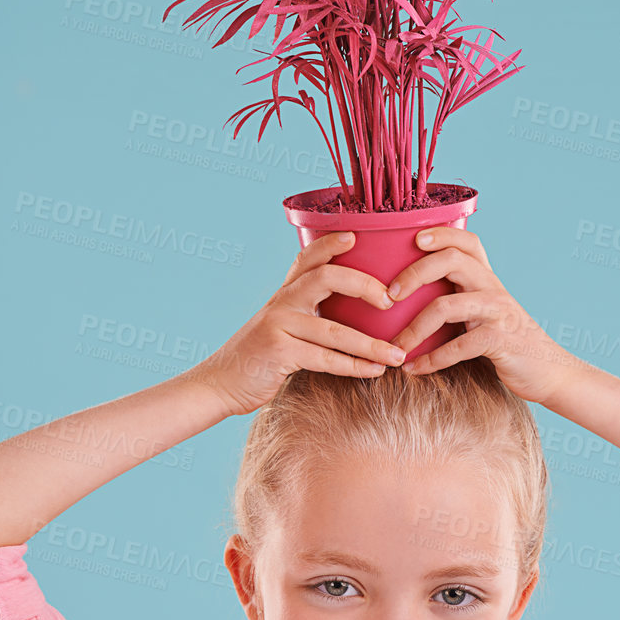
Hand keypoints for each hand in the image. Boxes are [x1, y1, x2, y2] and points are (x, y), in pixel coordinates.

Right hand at [189, 231, 405, 417]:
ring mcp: (278, 326)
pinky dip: (354, 367)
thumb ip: (308, 314)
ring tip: (398, 354)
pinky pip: (325, 358)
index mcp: (285, 292)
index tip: (356, 236)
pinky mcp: (279, 353)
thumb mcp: (280, 325)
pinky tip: (375, 370)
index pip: (308, 258)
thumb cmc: (260, 356)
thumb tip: (354, 313)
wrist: (222, 384)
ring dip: (371, 344)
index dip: (330, 243)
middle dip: (364, 286)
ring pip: (334, 330)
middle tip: (391, 301)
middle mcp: (281, 303)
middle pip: (326, 278)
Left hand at [388, 227, 573, 404]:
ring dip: (414, 329)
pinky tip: (415, 369)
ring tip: (395, 348)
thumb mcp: (485, 313)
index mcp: (487, 278)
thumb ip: (459, 299)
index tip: (413, 240)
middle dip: (414, 274)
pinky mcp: (501, 341)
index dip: (441, 234)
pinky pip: (459, 346)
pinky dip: (432, 359)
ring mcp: (499, 314)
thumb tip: (408, 297)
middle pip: (452, 261)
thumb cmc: (507, 343)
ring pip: (447, 306)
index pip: (466, 242)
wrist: (549, 373)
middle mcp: (493, 289)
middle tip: (389, 296)